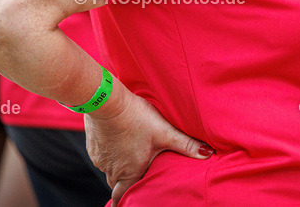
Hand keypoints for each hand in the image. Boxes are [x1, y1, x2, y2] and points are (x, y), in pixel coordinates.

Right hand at [86, 87, 212, 204]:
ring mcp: (100, 159)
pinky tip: (116, 140)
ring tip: (128, 155)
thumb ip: (185, 144)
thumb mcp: (164, 132)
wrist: (106, 102)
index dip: (124, 203)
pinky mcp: (93, 146)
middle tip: (132, 180)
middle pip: (117, 184)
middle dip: (124, 184)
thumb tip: (207, 153)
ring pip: (109, 169)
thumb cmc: (136, 118)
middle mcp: (113, 170)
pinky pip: (101, 156)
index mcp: (130, 172)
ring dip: (118, 166)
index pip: (123, 197)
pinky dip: (109, 152)